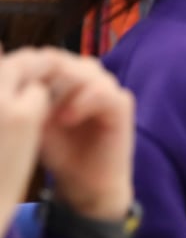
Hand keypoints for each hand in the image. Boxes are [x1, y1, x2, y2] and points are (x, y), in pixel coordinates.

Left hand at [5, 48, 134, 220]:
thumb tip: (2, 62)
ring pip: (85, 70)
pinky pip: (103, 92)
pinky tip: (66, 119)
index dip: (31, 71)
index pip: (49, 56)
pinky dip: (82, 102)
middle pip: (65, 60)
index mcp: (69, 74)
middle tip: (31, 104)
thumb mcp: (31, 120)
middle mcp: (91, 75)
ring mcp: (108, 87)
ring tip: (48, 114)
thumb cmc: (58, 150)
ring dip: (62, 90)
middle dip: (45, 79)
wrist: (85, 181)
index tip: (16, 94)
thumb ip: (22, 95)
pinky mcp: (122, 104)